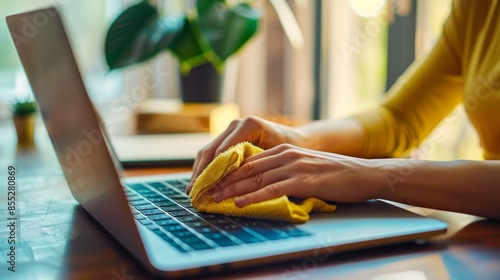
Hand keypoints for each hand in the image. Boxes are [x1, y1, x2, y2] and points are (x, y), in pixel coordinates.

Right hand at [187, 116, 305, 192]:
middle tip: (193, 192)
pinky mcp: (228, 137)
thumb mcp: (275, 158)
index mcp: (248, 126)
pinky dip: (205, 168)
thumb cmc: (290, 150)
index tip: (207, 188)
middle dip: (201, 173)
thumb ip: (254, 165)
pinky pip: (212, 153)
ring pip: (208, 151)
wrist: (297, 140)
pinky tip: (199, 182)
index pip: (223, 151)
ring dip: (199, 171)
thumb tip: (231, 183)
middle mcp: (236, 124)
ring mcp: (230, 129)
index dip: (213, 171)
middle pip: (211, 150)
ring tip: (191, 190)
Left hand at [208, 144, 377, 206]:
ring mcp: (295, 166)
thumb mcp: (306, 167)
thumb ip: (285, 172)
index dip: (229, 172)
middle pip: (248, 169)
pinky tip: (240, 203)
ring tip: (215, 198)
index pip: (250, 161)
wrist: (365, 174)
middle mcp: (287, 155)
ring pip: (257, 178)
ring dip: (233, 189)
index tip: (213, 182)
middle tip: (206, 191)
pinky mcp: (304, 180)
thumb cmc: (336, 174)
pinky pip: (273, 189)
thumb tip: (265, 184)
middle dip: (225, 180)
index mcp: (285, 151)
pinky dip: (254, 197)